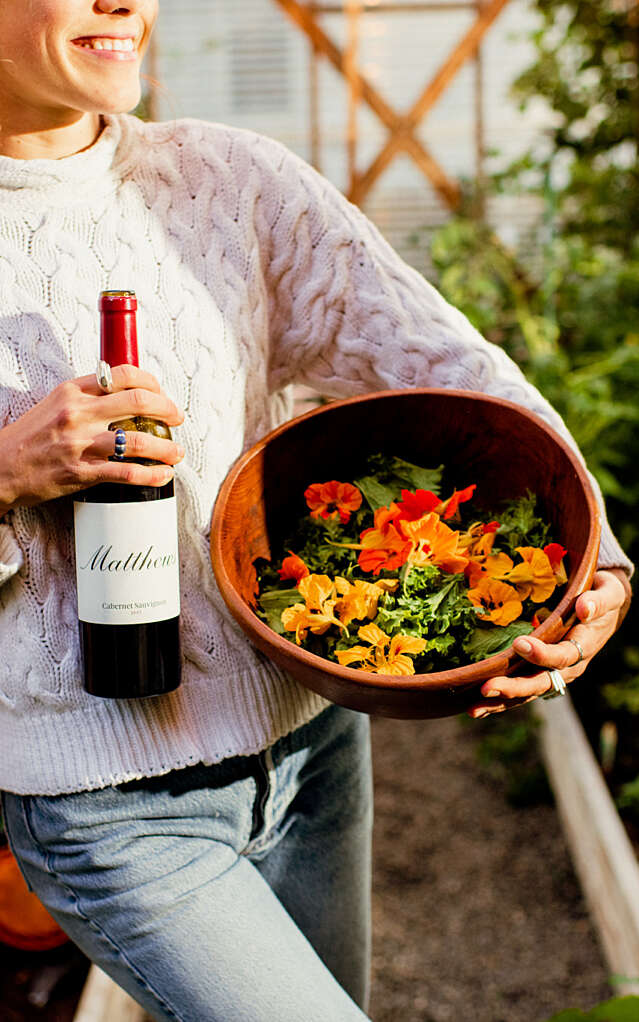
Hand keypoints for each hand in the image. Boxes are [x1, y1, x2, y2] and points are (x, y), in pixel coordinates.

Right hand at [0, 365, 184, 511]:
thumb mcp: (55, 404)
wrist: (1, 468)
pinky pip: (127, 473)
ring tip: (176, 452)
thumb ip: (87, 397)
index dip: (151, 382)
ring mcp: (81, 444)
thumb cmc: (30, 437)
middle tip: (177, 418)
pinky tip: (162, 475)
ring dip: (167, 447)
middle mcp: (78, 414)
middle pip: (138, 402)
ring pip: (139, 440)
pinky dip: (152, 475)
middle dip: (168, 410)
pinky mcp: (82, 473)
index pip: (122, 374)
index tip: (161, 393)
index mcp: (72, 392)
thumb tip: (122, 394)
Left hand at [467, 568, 631, 718]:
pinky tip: (475, 707)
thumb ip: (599, 601)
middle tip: (486, 688)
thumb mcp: (609, 593)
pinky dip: (498, 701)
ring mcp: (553, 674)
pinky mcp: (539, 674)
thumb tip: (584, 608)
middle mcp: (568, 667)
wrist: (599, 609)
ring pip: (526, 693)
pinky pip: (520, 691)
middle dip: (513, 688)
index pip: (563, 657)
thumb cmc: (602, 597)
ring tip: (474, 709)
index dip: (542, 654)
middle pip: (540, 683)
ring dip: (500, 702)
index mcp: (584, 647)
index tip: (519, 644)